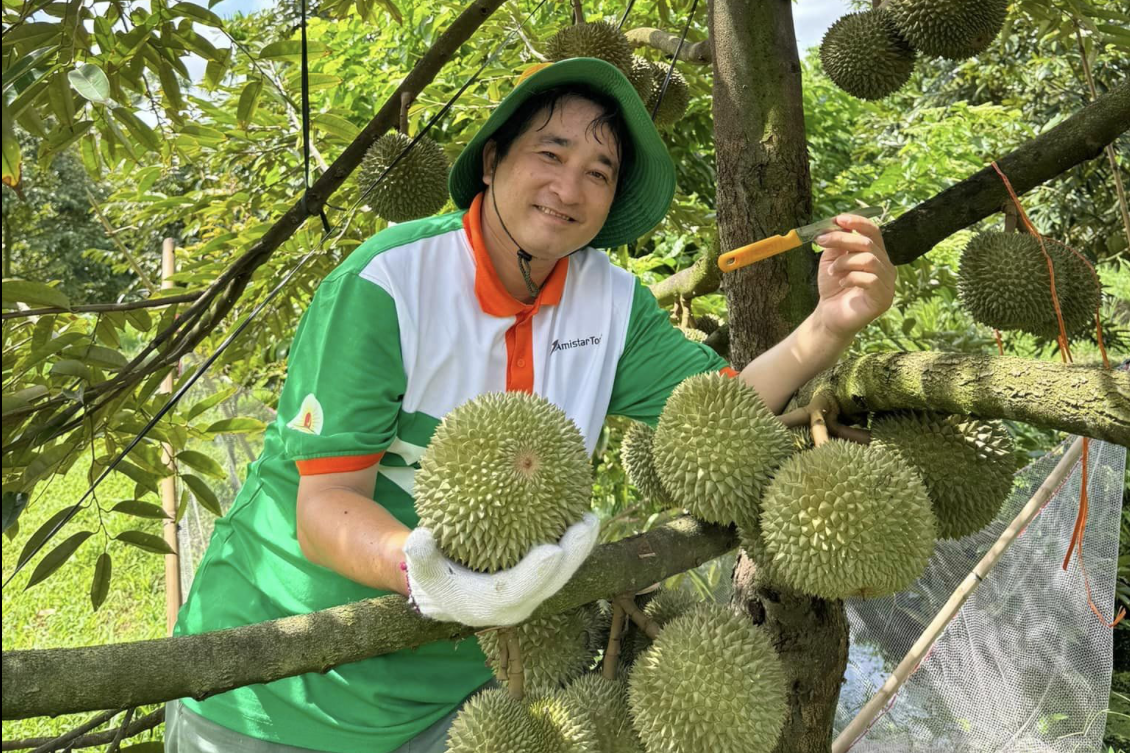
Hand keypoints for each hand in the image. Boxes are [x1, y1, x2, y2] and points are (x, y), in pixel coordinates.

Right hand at [402, 513, 599, 626]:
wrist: (446, 594)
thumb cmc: (434, 577)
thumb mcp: (421, 568)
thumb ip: (419, 556)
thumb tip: (419, 538)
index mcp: (489, 606)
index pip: (517, 591)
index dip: (535, 573)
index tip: (552, 551)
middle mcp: (517, 605)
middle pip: (551, 583)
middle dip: (572, 556)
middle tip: (586, 525)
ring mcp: (531, 593)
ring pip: (562, 574)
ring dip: (580, 548)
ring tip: (592, 517)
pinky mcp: (538, 582)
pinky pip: (559, 563)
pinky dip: (571, 543)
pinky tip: (581, 512)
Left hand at [813, 213, 896, 339]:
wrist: (829, 316)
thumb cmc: (832, 287)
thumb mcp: (832, 260)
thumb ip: (837, 243)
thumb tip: (837, 223)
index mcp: (876, 255)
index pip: (874, 232)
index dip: (858, 222)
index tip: (838, 219)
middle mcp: (886, 267)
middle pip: (869, 243)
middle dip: (842, 239)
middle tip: (821, 242)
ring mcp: (888, 283)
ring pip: (869, 259)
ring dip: (845, 262)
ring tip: (831, 272)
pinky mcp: (884, 299)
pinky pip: (870, 279)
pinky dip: (851, 277)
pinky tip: (841, 283)